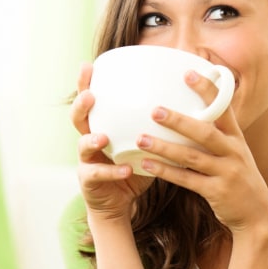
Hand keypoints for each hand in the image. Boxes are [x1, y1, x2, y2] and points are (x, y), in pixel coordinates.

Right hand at [71, 62, 153, 222]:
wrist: (120, 203)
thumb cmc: (134, 167)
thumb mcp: (144, 143)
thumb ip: (157, 125)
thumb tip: (189, 103)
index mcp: (102, 126)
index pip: (92, 101)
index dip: (86, 83)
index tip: (89, 65)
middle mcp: (90, 140)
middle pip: (78, 118)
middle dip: (81, 105)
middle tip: (90, 95)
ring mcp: (87, 161)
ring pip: (83, 146)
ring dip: (92, 140)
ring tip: (103, 137)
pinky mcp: (90, 182)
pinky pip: (99, 175)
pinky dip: (113, 172)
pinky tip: (126, 170)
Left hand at [136, 70, 267, 231]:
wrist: (257, 214)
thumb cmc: (238, 178)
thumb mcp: (235, 153)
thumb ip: (216, 136)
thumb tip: (187, 115)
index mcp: (236, 138)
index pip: (223, 108)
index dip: (207, 90)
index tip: (188, 73)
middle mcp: (234, 152)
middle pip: (205, 132)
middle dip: (179, 121)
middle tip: (155, 110)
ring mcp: (227, 172)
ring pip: (192, 157)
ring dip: (165, 148)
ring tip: (141, 139)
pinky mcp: (217, 192)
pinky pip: (187, 180)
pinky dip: (166, 171)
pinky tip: (147, 164)